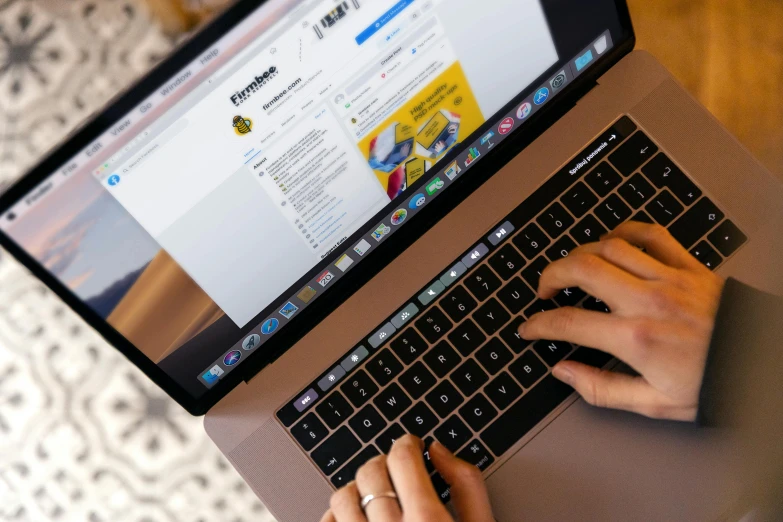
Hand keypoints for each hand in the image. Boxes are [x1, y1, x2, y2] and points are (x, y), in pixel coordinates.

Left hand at [321, 436, 493, 521]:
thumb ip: (468, 487)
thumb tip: (440, 451)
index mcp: (428, 520)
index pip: (402, 457)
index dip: (406, 444)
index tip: (411, 447)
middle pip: (371, 471)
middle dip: (384, 463)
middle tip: (397, 471)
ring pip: (342, 497)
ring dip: (357, 488)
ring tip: (375, 496)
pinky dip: (335, 516)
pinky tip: (355, 520)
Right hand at [520, 222, 723, 420]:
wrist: (762, 366)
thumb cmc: (713, 384)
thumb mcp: (654, 402)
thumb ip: (602, 389)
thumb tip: (565, 372)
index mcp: (636, 338)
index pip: (569, 322)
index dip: (540, 324)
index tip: (529, 328)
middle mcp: (647, 301)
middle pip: (582, 269)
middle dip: (551, 275)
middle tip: (544, 289)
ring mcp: (669, 278)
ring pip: (609, 247)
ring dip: (580, 254)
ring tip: (571, 268)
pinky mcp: (689, 266)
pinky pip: (650, 235)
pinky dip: (624, 232)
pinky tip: (611, 242)